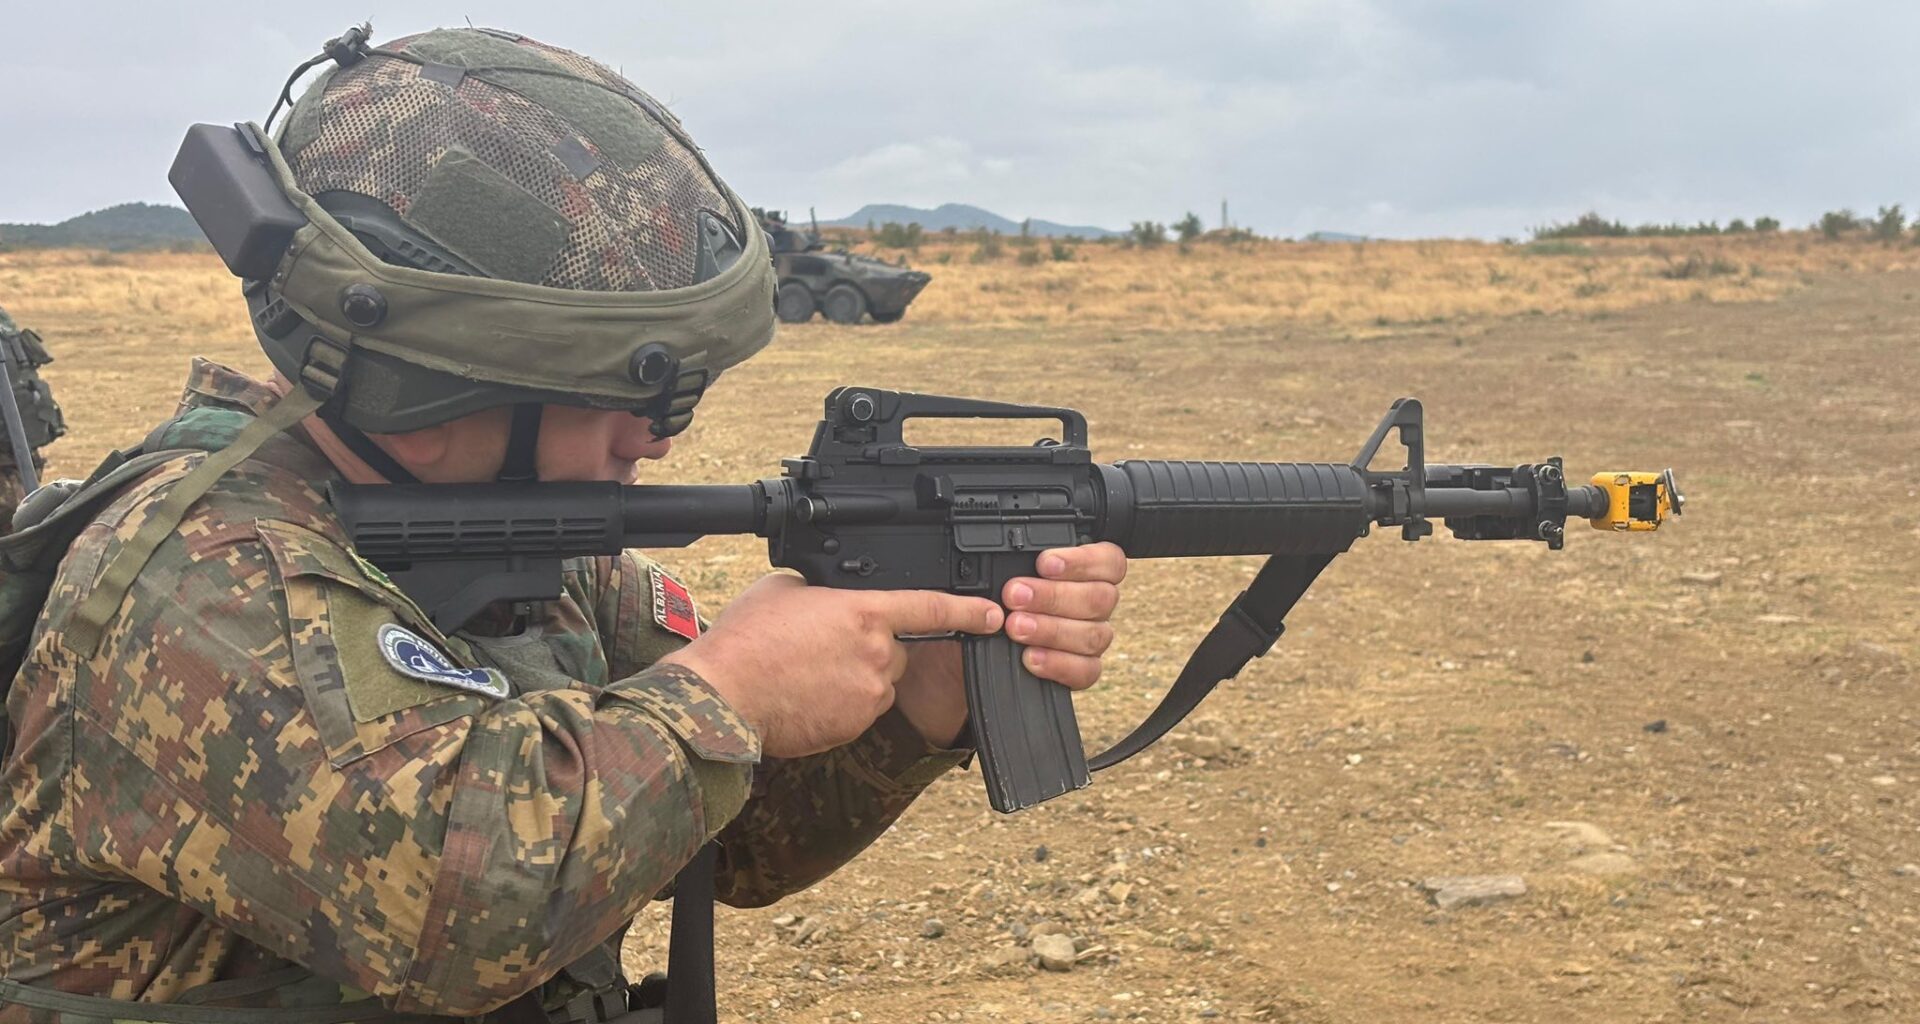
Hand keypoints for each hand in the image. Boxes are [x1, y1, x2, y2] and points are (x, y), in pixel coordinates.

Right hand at [657, 573, 1002, 757]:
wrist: (723, 697)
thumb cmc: (747, 640)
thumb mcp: (785, 589)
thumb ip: (822, 590)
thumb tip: (827, 597)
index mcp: (865, 614)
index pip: (932, 609)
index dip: (969, 611)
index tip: (993, 615)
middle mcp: (877, 655)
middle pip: (895, 651)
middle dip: (869, 649)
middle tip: (822, 648)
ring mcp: (868, 696)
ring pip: (876, 683)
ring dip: (853, 678)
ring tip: (804, 673)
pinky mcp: (854, 727)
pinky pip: (858, 711)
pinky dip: (838, 705)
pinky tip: (804, 697)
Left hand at [894, 542, 1128, 744]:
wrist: (963, 652)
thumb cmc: (988, 604)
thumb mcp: (994, 578)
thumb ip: (1011, 566)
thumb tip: (1003, 561)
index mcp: (1084, 572)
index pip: (1109, 561)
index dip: (1083, 560)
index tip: (1044, 563)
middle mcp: (1094, 604)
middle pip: (1100, 597)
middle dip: (1053, 596)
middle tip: (1014, 596)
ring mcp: (1090, 638)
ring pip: (1094, 634)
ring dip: (1052, 629)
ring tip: (1015, 627)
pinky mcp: (1082, 670)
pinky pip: (1087, 671)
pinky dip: (1058, 664)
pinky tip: (1031, 658)